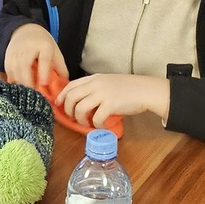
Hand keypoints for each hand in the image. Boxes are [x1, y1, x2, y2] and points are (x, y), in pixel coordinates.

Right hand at [4, 24, 65, 88]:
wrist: (25, 30)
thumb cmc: (42, 44)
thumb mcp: (55, 52)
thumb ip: (60, 68)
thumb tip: (64, 86)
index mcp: (44, 45)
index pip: (44, 58)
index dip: (44, 72)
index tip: (44, 84)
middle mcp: (28, 47)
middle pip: (25, 66)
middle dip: (29, 82)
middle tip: (35, 95)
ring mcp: (16, 51)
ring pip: (15, 70)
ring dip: (20, 83)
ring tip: (27, 94)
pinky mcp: (7, 56)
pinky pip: (8, 71)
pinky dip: (13, 80)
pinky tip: (19, 87)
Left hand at [56, 74, 170, 128]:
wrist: (145, 90)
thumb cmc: (128, 88)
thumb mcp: (108, 82)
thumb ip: (94, 88)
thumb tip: (80, 100)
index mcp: (94, 78)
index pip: (70, 85)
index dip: (61, 96)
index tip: (58, 104)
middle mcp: (96, 84)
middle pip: (71, 97)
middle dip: (68, 110)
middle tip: (72, 117)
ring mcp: (103, 94)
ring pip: (80, 108)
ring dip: (80, 119)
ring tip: (86, 123)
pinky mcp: (111, 104)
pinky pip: (96, 118)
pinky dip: (96, 124)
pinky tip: (100, 125)